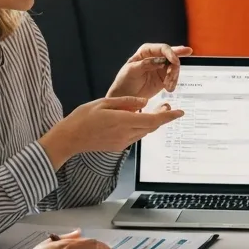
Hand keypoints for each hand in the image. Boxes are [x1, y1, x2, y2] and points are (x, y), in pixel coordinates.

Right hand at [40, 96, 183, 166]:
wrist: (69, 138)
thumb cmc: (82, 118)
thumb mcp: (104, 102)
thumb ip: (126, 102)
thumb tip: (145, 102)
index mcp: (123, 121)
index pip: (153, 119)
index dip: (168, 116)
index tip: (180, 112)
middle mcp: (125, 134)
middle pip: (152, 126)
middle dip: (162, 117)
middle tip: (167, 105)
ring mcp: (122, 142)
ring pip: (145, 132)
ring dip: (152, 122)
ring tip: (155, 109)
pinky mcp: (118, 146)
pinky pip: (136, 136)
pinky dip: (141, 127)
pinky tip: (138, 119)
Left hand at [107, 43, 191, 99]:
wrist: (125, 95)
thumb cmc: (124, 80)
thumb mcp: (131, 70)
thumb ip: (145, 64)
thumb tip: (160, 61)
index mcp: (146, 51)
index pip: (162, 48)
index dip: (170, 52)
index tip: (175, 61)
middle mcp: (156, 57)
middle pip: (172, 55)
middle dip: (176, 63)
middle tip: (177, 68)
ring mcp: (161, 67)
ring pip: (174, 67)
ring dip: (174, 76)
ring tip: (168, 86)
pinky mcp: (164, 77)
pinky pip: (174, 77)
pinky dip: (173, 82)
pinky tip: (168, 89)